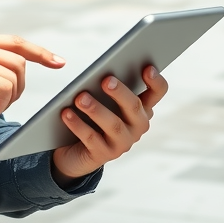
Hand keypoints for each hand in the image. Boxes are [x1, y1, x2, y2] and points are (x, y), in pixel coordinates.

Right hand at [0, 33, 64, 132]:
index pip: (16, 42)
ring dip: (11, 95)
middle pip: (20, 61)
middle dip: (21, 85)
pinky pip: (6, 88)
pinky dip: (3, 102)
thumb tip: (17, 69)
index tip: (59, 62)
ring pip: (16, 75)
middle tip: (7, 100)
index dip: (40, 52)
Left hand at [51, 65, 167, 184]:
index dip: (155, 81)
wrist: (76, 149)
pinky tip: (67, 113)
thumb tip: (101, 71)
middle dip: (120, 93)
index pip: (157, 93)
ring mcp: (122, 143)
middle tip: (106, 80)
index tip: (146, 67)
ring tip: (80, 98)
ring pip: (113, 125)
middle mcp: (137, 126)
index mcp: (141, 108)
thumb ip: (107, 86)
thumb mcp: (104, 99)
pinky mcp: (103, 155)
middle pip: (134, 107)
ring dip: (96, 109)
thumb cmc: (93, 116)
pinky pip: (91, 138)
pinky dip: (78, 125)